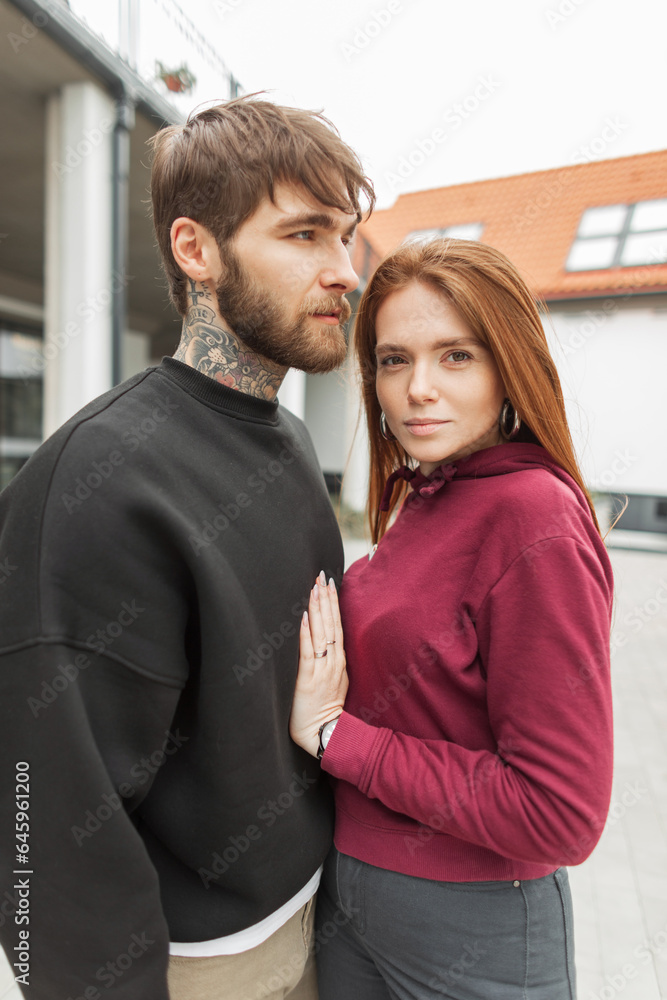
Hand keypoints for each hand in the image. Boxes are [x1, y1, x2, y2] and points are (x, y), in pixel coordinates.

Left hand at [289, 571, 347, 757]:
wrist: (325, 735)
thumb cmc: (325, 711)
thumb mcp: (335, 683)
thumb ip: (331, 663)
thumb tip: (326, 644)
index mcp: (339, 661)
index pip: (337, 626)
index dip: (333, 604)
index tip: (329, 583)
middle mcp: (333, 661)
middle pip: (331, 624)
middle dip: (326, 598)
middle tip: (322, 576)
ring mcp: (322, 669)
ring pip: (321, 632)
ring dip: (318, 608)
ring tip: (315, 587)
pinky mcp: (308, 679)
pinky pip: (307, 651)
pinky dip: (306, 632)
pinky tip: (303, 616)